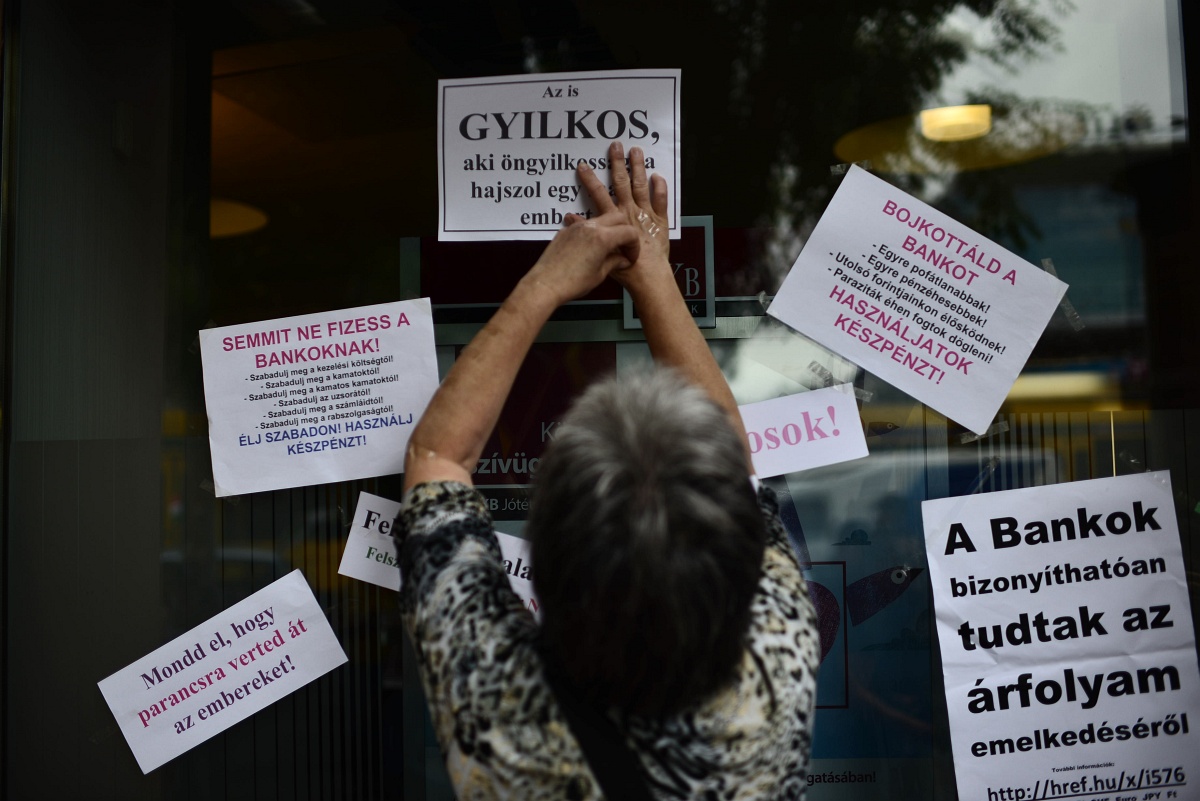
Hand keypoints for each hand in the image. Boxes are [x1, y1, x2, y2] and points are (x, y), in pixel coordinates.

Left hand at [523, 205, 639, 305]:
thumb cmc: (572, 283)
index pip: (629, 232)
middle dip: (624, 231)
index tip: (630, 257)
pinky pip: (584, 225)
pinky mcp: (565, 231)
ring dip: (608, 230)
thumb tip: (622, 259)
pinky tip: (590, 248)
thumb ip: (614, 262)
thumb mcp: (599, 274)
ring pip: (600, 219)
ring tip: (607, 248)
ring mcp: (576, 227)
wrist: (545, 284)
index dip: (634, 246)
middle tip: (623, 248)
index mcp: (603, 238)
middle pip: (617, 218)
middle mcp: (590, 227)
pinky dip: (593, 232)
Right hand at [574, 140, 670, 291]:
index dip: (590, 179)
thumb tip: (570, 218)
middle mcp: (628, 213)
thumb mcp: (596, 251)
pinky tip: (658, 176)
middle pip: (621, 183)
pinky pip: (661, 201)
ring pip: (640, 186)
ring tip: (637, 151)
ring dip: (638, 167)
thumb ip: (583, 231)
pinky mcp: (660, 222)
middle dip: (617, 163)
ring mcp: (645, 215)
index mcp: (612, 220)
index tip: (584, 166)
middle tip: (616, 146)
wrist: (646, 278)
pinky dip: (660, 188)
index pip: (598, 194)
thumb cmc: (622, 269)